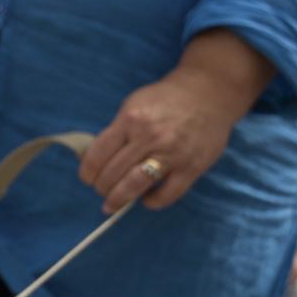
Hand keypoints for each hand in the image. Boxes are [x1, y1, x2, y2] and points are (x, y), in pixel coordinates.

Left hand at [79, 65, 256, 213]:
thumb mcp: (134, 105)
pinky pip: (166, 195)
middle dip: (101, 188)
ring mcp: (171, 153)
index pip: (97, 155)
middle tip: (102, 191)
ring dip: (118, 200)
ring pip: (133, 187)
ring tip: (113, 204)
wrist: (209, 92)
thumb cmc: (166, 99)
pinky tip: (146, 198)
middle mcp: (149, 137)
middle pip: (112, 174)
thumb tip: (95, 159)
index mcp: (131, 120)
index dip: (87, 173)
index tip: (87, 179)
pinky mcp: (191, 167)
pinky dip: (151, 202)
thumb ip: (116, 130)